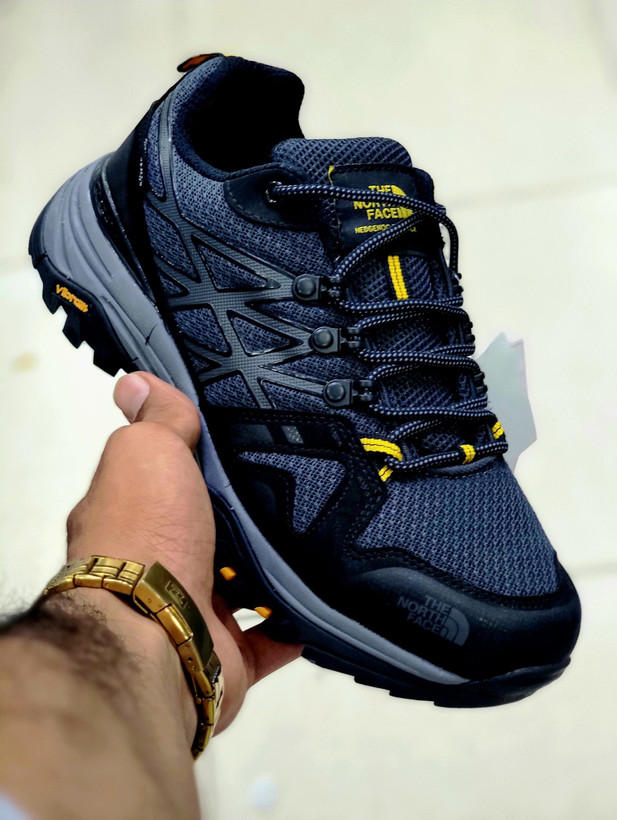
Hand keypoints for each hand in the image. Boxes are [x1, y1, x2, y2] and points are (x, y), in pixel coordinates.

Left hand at [65, 371, 301, 736]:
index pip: (166, 483)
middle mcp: (158, 568)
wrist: (153, 636)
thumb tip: (134, 381)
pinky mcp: (228, 656)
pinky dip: (293, 623)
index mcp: (134, 518)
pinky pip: (271, 636)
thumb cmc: (146, 534)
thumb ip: (157, 421)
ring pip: (242, 586)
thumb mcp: (148, 453)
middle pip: (209, 534)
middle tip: (299, 485)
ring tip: (323, 533)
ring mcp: (193, 614)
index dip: (198, 463)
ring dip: (272, 569)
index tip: (241, 443)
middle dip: (243, 517)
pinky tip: (323, 595)